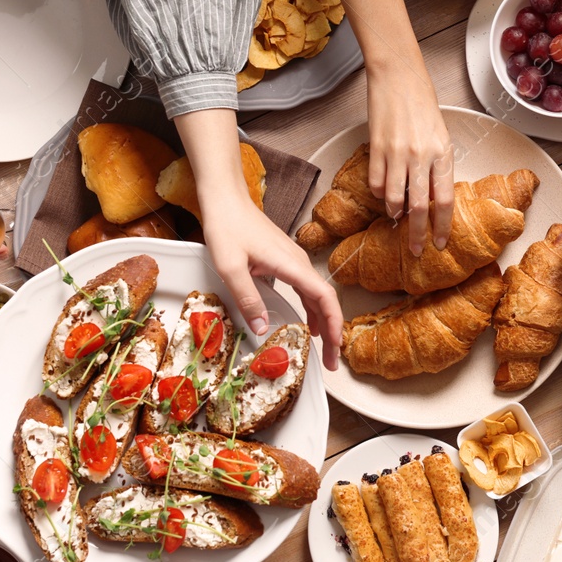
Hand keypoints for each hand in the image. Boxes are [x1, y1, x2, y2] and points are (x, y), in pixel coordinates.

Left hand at [200, 191, 342, 370]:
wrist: (226, 200)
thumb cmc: (227, 227)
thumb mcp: (230, 267)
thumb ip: (247, 298)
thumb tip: (262, 328)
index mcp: (291, 264)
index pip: (324, 297)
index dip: (334, 324)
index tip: (335, 348)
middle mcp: (298, 262)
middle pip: (326, 300)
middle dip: (333, 331)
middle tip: (332, 361)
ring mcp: (294, 260)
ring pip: (318, 295)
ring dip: (324, 322)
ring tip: (324, 349)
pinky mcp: (286, 261)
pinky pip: (306, 289)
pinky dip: (312, 309)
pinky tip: (308, 323)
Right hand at [364, 70, 453, 254]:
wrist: (399, 78)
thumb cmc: (423, 105)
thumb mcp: (441, 136)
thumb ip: (439, 166)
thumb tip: (433, 197)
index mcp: (443, 153)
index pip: (445, 200)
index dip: (441, 226)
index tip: (438, 243)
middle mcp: (421, 156)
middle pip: (420, 206)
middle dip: (417, 233)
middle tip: (416, 249)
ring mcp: (397, 153)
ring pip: (392, 198)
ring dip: (394, 213)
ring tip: (396, 217)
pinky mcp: (376, 148)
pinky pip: (375, 182)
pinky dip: (377, 194)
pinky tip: (382, 193)